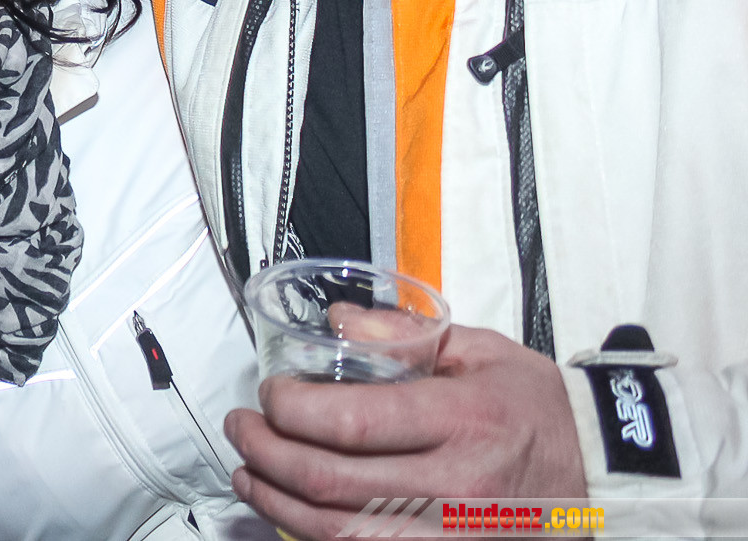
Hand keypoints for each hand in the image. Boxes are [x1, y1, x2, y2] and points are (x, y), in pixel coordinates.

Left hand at [224, 324, 586, 539]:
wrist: (599, 474)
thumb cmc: (538, 409)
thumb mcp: (482, 351)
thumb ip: (404, 335)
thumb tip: (335, 322)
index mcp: (459, 421)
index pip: (350, 422)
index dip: (290, 410)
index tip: (268, 393)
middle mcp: (452, 486)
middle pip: (329, 482)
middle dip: (265, 452)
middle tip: (241, 427)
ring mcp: (449, 533)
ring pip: (336, 533)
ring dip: (276, 503)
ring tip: (250, 472)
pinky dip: (315, 537)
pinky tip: (290, 513)